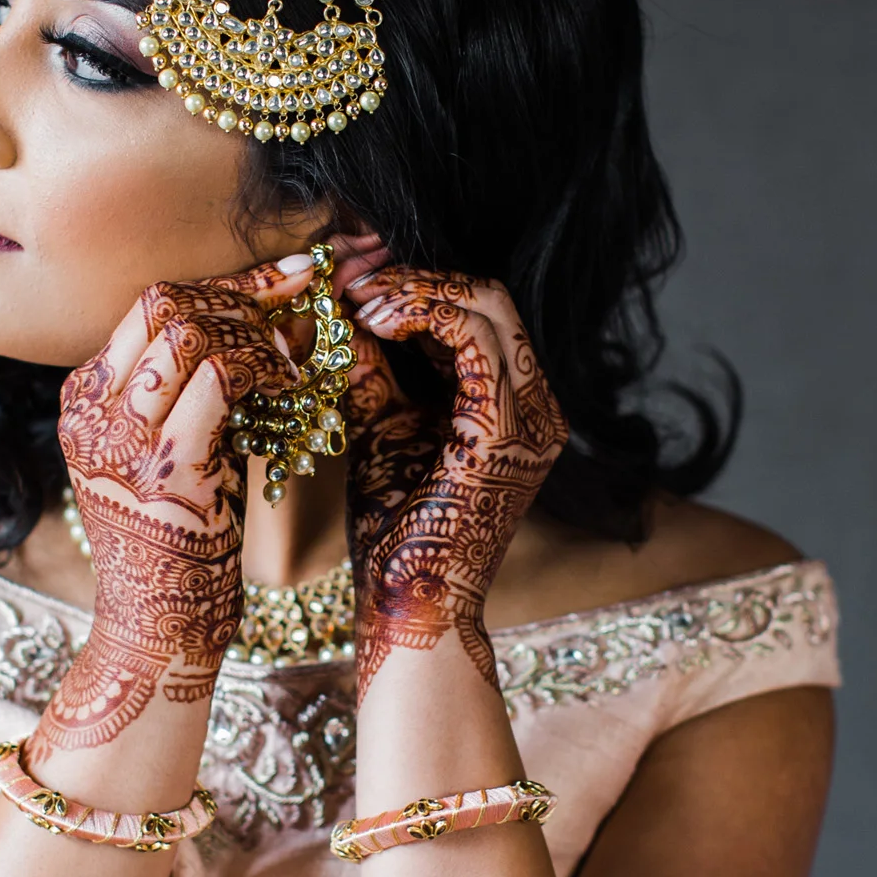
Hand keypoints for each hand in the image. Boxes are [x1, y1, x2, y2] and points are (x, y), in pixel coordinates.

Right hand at [33, 264, 305, 751]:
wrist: (157, 634)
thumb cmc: (176, 548)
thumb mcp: (162, 458)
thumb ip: (185, 396)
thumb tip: (256, 325)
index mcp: (83, 403)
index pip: (146, 306)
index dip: (220, 285)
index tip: (278, 281)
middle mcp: (93, 415)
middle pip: (166, 304)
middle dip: (243, 292)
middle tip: (301, 298)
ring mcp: (123, 442)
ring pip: (192, 331)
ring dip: (258, 329)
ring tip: (298, 351)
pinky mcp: (168, 471)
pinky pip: (221, 378)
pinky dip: (267, 367)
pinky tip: (295, 386)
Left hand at [337, 265, 567, 695]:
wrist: (409, 606)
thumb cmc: (392, 529)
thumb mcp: (379, 425)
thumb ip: (373, 365)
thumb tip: (338, 300)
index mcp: (513, 404)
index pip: (479, 308)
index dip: (415, 279)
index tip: (351, 272)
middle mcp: (538, 405)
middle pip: (490, 294)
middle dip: (413, 273)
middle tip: (349, 271)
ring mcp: (532, 417)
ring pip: (489, 303)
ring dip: (415, 288)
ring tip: (356, 295)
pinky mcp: (508, 432)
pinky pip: (477, 340)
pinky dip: (424, 314)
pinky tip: (375, 320)